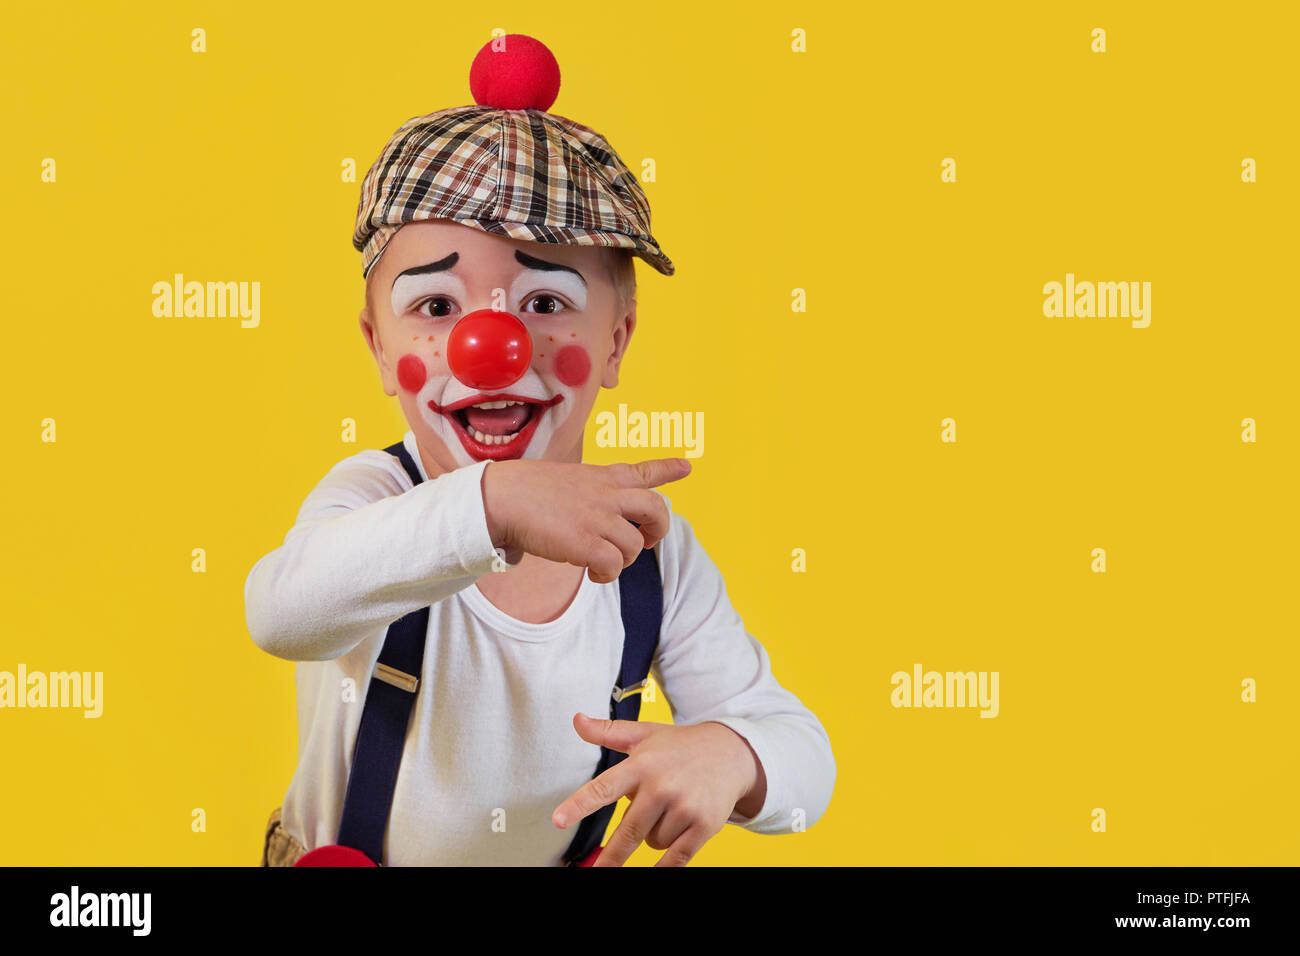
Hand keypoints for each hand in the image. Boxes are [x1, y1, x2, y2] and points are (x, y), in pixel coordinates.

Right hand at [482, 458, 691, 582]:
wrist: (500, 497)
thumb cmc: (527, 491)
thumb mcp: (568, 479)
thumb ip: (592, 491)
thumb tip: (604, 517)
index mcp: (603, 476)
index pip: (644, 471)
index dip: (667, 469)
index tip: (687, 467)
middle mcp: (607, 494)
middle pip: (656, 509)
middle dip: (659, 529)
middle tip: (647, 541)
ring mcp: (598, 518)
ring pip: (635, 546)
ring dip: (622, 561)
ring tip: (603, 563)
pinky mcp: (585, 543)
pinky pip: (614, 566)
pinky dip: (607, 575)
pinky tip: (594, 574)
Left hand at [552, 714, 763, 866]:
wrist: (731, 753)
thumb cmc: (679, 745)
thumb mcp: (644, 733)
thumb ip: (607, 732)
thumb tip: (576, 720)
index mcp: (641, 764)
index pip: (604, 787)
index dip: (579, 805)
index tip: (558, 821)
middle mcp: (662, 786)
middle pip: (628, 831)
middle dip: (611, 856)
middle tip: (597, 871)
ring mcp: (685, 807)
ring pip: (651, 843)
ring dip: (652, 837)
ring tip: (666, 812)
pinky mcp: (704, 826)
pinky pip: (676, 858)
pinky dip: (666, 866)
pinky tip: (660, 868)